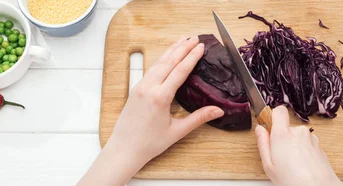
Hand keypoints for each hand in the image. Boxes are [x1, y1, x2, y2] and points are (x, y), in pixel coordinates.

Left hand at [111, 36, 223, 160]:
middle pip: (168, 62)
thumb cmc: (150, 143)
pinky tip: (167, 56)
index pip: (179, 71)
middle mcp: (149, 88)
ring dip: (171, 51)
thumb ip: (198, 118)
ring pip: (158, 63)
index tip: (200, 46)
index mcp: (160, 97)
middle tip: (194, 38)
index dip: (191, 57)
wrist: (124, 149)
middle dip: (182, 48)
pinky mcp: (136, 90)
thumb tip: (218, 110)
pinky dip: (161, 60)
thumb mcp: (177, 131)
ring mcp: (140, 87)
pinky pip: (151, 70)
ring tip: (182, 40)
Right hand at [255, 106, 342, 185]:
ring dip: (295, 146)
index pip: (279, 111)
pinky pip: (307, 144)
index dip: (274, 117)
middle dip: (283, 138)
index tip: (270, 128)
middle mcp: (298, 132)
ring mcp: (311, 138)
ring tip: (293, 164)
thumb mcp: (269, 165)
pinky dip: (304, 152)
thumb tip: (260, 130)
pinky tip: (302, 166)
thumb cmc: (293, 181)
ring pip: (298, 137)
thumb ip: (263, 144)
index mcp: (283, 135)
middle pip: (288, 127)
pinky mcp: (319, 145)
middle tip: (280, 156)